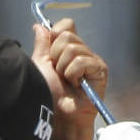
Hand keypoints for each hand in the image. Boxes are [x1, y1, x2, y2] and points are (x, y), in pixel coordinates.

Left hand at [31, 19, 107, 139]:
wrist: (59, 115)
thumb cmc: (50, 94)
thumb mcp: (41, 65)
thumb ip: (42, 45)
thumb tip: (39, 26)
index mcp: (68, 48)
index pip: (67, 25)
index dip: (55, 34)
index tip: (51, 53)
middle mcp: (82, 51)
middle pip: (67, 35)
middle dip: (56, 56)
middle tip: (59, 73)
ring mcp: (92, 60)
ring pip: (73, 48)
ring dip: (64, 68)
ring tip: (68, 82)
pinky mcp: (100, 70)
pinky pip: (81, 61)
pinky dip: (73, 74)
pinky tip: (76, 85)